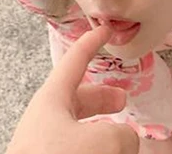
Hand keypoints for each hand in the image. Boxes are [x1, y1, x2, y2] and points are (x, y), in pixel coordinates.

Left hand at [6, 25, 138, 153]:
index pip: (76, 60)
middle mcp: (46, 118)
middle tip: (123, 99)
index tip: (105, 30)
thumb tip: (127, 140)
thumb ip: (123, 133)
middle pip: (79, 97)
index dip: (93, 42)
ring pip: (78, 128)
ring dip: (102, 129)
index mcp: (53, 97)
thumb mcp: (102, 140)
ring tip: (122, 141)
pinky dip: (94, 147)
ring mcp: (44, 143)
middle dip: (103, 97)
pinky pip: (75, 147)